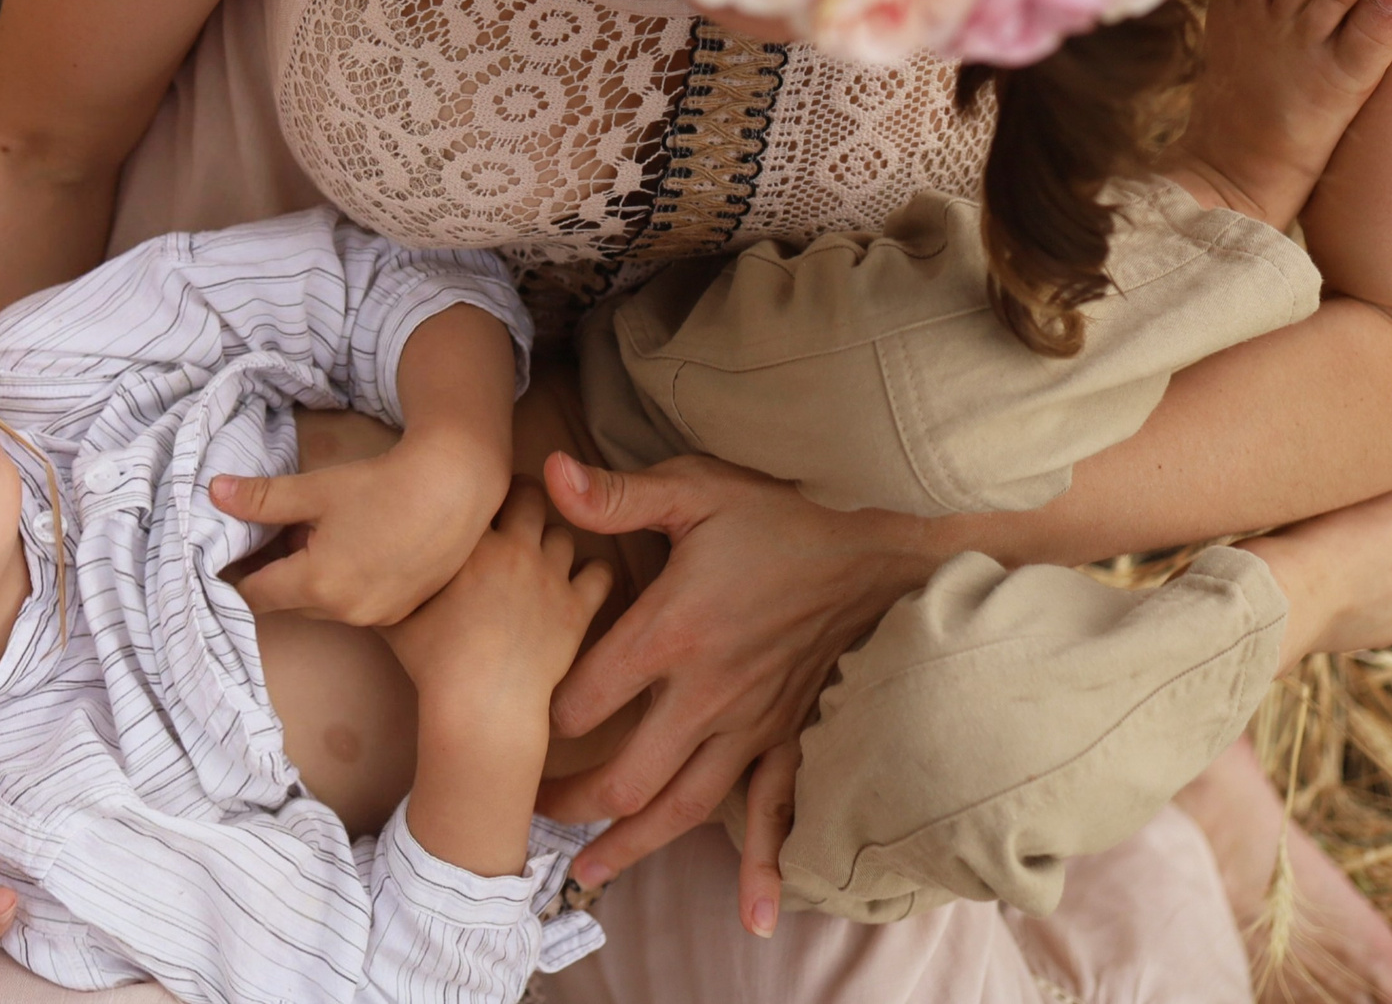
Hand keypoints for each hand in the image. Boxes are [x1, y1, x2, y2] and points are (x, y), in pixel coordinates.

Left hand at [213, 430, 506, 625]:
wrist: (457, 487)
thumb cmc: (384, 485)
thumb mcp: (317, 489)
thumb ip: (262, 498)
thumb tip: (214, 493)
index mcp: (317, 584)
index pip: (256, 594)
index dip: (239, 573)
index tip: (232, 553)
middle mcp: (345, 612)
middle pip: (288, 601)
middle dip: (277, 572)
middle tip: (276, 535)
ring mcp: (377, 617)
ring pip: (323, 604)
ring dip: (312, 579)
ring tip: (321, 535)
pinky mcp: (402, 612)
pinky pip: (356, 605)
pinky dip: (345, 584)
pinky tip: (357, 546)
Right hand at [381, 477, 613, 711]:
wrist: (481, 704)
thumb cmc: (432, 662)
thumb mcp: (394, 615)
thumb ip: (389, 581)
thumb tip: (368, 564)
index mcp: (472, 543)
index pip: (484, 489)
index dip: (482, 490)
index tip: (478, 500)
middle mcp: (516, 548)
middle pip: (532, 496)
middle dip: (524, 499)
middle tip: (515, 514)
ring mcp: (551, 577)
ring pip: (565, 535)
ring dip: (553, 541)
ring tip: (538, 558)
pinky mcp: (577, 608)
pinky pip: (600, 574)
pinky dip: (592, 574)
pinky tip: (578, 583)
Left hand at [536, 452, 931, 930]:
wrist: (874, 543)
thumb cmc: (777, 513)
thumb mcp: (693, 488)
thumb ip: (616, 496)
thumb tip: (546, 474)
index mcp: (673, 630)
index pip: (587, 697)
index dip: (546, 718)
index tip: (517, 721)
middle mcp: (708, 693)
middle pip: (626, 774)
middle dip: (572, 803)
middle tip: (532, 813)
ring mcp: (751, 724)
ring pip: (683, 807)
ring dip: (633, 846)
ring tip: (587, 878)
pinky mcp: (787, 737)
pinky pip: (774, 812)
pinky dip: (763, 867)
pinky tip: (755, 916)